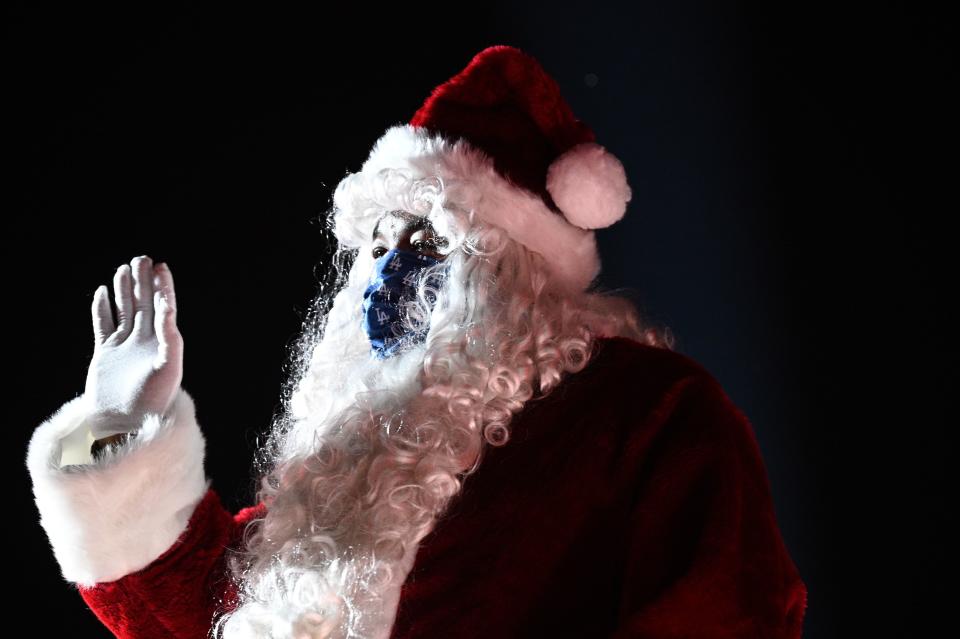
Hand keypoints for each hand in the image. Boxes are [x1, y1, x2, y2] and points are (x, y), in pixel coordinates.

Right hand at [84, 255, 183, 438]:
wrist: (126, 424)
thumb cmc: (152, 400)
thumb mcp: (168, 365)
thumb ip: (169, 335)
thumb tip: (168, 307)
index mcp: (162, 342)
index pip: (163, 307)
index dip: (163, 287)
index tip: (161, 266)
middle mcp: (143, 342)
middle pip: (143, 304)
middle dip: (143, 282)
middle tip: (142, 258)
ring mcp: (123, 347)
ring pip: (124, 311)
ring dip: (124, 291)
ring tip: (123, 269)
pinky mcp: (105, 354)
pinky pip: (103, 326)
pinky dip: (101, 309)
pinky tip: (101, 293)